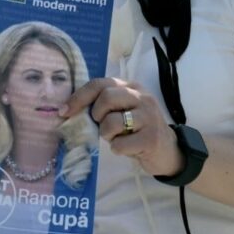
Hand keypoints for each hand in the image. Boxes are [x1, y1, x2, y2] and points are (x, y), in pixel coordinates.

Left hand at [61, 77, 183, 177]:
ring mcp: (148, 116)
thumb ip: (104, 105)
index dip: (79, 97)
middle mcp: (141, 97)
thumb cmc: (138, 130)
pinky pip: (120, 144)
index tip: (64, 111)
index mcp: (131, 87)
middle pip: (106, 98)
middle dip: (96, 115)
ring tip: (116, 138)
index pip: (99, 84)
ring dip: (107, 135)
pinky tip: (127, 148)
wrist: (168, 150)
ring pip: (112, 122)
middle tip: (101, 126)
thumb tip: (69, 110)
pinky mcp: (151, 137)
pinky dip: (118, 149)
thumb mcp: (124, 111)